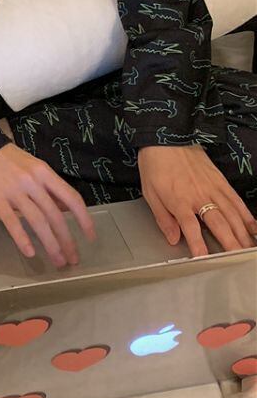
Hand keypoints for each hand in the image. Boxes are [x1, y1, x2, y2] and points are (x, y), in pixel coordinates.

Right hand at [0, 143, 95, 268]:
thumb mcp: (34, 165)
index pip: (71, 198)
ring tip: (57, 260)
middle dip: (67, 240)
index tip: (90, 236)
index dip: (83, 219)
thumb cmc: (7, 158)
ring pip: (38, 222)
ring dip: (50, 245)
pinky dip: (22, 239)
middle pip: (55, 216)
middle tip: (73, 259)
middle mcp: (32, 183)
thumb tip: (66, 207)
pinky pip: (12, 223)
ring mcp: (14, 192)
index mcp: (44, 172)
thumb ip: (49, 186)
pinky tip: (30, 253)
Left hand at [138, 145, 256, 256]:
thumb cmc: (155, 165)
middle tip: (237, 258)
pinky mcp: (220, 180)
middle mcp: (199, 195)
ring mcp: (213, 187)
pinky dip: (246, 214)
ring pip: (232, 213)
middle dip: (229, 243)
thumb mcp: (150, 193)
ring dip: (241, 232)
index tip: (204, 260)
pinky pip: (236, 200)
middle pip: (218, 223)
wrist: (167, 137)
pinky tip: (253, 226)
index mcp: (179, 200)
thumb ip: (163, 218)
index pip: (191, 228)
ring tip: (248, 248)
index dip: (198, 245)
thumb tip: (173, 239)